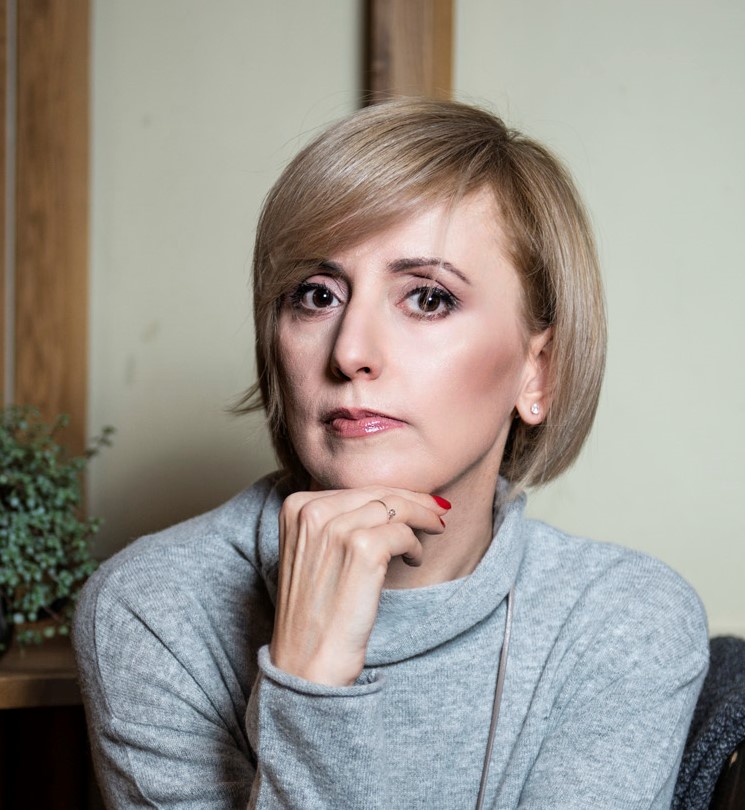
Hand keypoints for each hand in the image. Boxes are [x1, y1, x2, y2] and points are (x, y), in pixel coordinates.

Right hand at [269, 487, 447, 685]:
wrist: (306, 661)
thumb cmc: (314, 611)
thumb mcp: (311, 552)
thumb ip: (335, 521)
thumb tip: (385, 498)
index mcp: (295, 507)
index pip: (354, 487)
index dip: (390, 493)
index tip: (414, 499)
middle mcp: (310, 511)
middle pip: (377, 492)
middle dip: (413, 499)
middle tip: (437, 509)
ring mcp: (335, 528)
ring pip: (396, 507)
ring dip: (421, 519)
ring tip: (434, 531)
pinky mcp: (361, 549)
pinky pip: (404, 533)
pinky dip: (415, 546)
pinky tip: (413, 560)